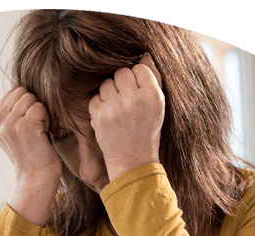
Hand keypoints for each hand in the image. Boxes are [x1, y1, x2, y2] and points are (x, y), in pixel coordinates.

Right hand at [0, 83, 62, 181]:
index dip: (25, 106)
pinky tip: (43, 133)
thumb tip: (17, 83)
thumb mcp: (15, 128)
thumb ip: (12, 107)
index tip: (27, 127)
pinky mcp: (23, 127)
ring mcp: (8, 124)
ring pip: (30, 97)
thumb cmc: (32, 151)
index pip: (12, 92)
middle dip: (32, 106)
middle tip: (34, 129)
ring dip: (40, 112)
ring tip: (38, 131)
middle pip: (21, 92)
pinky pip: (40, 106)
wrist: (37, 177)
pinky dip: (46, 118)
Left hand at [88, 53, 164, 180]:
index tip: (138, 91)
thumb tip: (145, 56)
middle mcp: (134, 99)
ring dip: (110, 93)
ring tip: (117, 108)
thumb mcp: (158, 106)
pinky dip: (100, 105)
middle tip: (126, 99)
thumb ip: (154, 79)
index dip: (137, 78)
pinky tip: (109, 116)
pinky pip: (95, 97)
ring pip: (106, 83)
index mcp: (152, 95)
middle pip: (121, 72)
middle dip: (123, 84)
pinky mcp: (99, 116)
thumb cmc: (147, 131)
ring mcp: (115, 108)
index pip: (139, 68)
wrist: (133, 160)